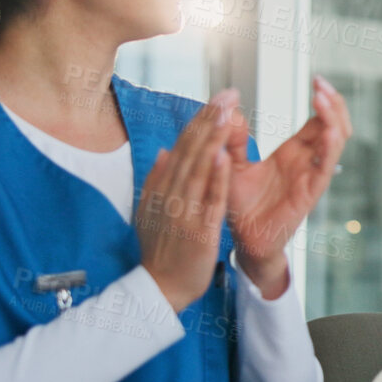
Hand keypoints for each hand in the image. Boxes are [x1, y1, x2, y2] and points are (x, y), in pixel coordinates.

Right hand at [138, 91, 236, 311]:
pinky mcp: (199, 230)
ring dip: (212, 139)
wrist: (160, 288)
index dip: (200, 121)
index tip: (217, 98)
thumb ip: (158, 180)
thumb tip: (165, 151)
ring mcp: (184, 211)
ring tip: (226, 113)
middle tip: (228, 93)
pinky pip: (209, 201)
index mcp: (165, 188)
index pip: (184, 147)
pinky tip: (225, 156)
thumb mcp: (153, 210)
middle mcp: (172, 194)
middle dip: (209, 120)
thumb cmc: (160, 249)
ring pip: (200, 169)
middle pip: (191, 151)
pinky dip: (216, 178)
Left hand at [222, 76, 352, 297]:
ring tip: (322, 97)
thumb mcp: (231, 166)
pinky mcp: (310, 193)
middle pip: (335, 126)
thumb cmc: (240, 207)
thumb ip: (232, 140)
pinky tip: (327, 130)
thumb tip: (229, 110)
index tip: (316, 79)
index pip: (318, 121)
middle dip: (333, 102)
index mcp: (293, 154)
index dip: (323, 100)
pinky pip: (326, 168)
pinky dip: (330, 147)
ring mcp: (311, 176)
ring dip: (333, 118)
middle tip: (320, 82)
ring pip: (336, 142)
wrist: (243, 241)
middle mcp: (307, 162)